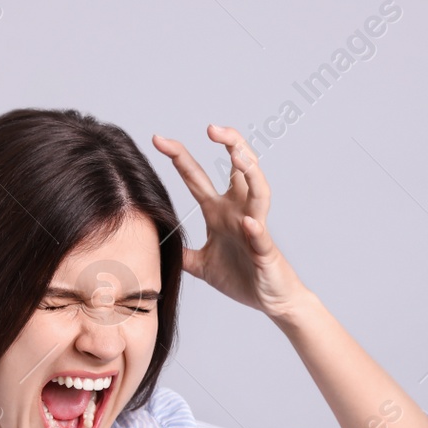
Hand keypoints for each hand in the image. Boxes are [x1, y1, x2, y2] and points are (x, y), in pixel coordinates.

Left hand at [151, 125, 313, 322]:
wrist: (270, 300)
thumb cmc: (241, 278)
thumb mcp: (202, 266)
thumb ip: (183, 253)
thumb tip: (157, 247)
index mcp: (219, 212)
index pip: (197, 177)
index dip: (180, 157)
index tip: (158, 139)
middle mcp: (238, 212)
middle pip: (240, 168)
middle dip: (230, 144)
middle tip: (211, 127)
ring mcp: (255, 229)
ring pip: (258, 191)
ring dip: (250, 172)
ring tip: (237, 155)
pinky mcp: (265, 251)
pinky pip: (261, 236)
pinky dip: (256, 229)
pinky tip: (250, 221)